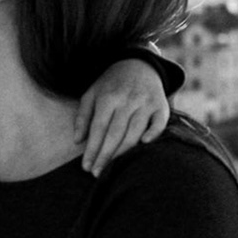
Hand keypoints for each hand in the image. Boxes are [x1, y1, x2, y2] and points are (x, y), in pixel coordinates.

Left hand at [76, 56, 168, 174]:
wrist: (138, 63)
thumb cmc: (110, 84)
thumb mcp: (91, 94)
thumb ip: (83, 116)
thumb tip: (77, 141)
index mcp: (108, 98)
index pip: (98, 129)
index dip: (92, 149)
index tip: (86, 167)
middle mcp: (127, 100)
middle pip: (115, 134)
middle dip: (105, 156)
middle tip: (97, 173)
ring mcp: (145, 102)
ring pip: (135, 132)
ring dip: (123, 153)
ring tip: (112, 168)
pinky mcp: (161, 105)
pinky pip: (159, 123)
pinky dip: (153, 134)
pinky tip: (144, 144)